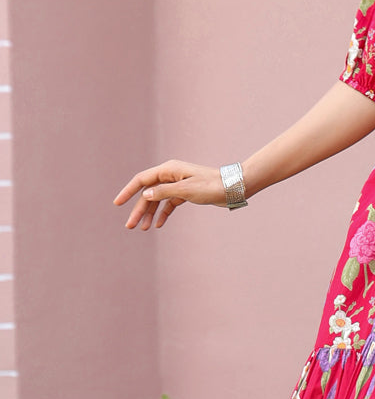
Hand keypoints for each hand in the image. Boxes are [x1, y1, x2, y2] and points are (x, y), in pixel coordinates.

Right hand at [113, 160, 228, 230]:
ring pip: (158, 199)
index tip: (117, 203)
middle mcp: (171, 175)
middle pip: (149, 193)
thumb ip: (164, 192)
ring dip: (150, 213)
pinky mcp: (186, 193)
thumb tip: (145, 194)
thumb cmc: (212, 186)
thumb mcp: (186, 190)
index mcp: (169, 170)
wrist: (233, 188)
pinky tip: (158, 225)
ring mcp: (178, 184)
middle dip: (139, 209)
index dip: (128, 191)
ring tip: (143, 229)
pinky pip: (169, 203)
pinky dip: (163, 213)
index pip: (142, 180)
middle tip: (130, 226)